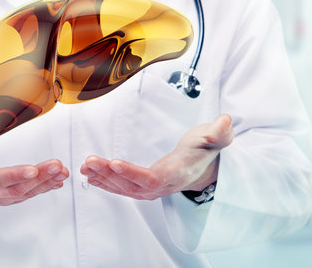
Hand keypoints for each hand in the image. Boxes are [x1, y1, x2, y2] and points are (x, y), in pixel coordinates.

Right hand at [0, 114, 68, 205]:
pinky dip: (42, 187)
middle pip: (14, 188)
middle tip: (58, 166)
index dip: (13, 176)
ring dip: (44, 183)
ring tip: (63, 172)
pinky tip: (57, 180)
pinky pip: (25, 192)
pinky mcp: (3, 190)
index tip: (32, 170)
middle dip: (38, 179)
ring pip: (23, 192)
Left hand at [80, 114, 233, 199]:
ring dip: (103, 177)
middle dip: (109, 174)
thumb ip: (218, 133)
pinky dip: (105, 182)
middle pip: (132, 185)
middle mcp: (162, 186)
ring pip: (124, 187)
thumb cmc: (203, 150)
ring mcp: (151, 189)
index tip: (115, 163)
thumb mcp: (214, 138)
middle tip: (91, 161)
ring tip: (85, 165)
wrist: (202, 167)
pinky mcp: (143, 187)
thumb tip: (225, 121)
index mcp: (177, 174)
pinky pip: (122, 188)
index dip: (134, 173)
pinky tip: (90, 176)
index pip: (153, 178)